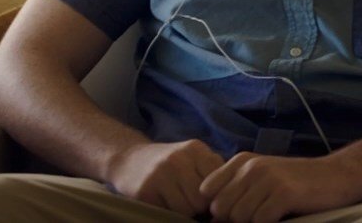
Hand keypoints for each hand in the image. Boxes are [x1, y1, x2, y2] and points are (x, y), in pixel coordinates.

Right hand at [106, 140, 224, 216]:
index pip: (221, 181)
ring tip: (179, 202)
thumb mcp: (192, 156)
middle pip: (204, 198)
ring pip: (188, 208)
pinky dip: (170, 212)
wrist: (127, 159)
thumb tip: (234, 193)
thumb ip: (213, 169)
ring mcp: (160, 174)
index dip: (217, 194)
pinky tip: (164, 202)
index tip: (211, 198)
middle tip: (193, 203)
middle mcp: (178, 159)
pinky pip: (169, 212)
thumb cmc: (168, 163)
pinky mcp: (145, 190)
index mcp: (195, 149)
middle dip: (202, 206)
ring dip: (186, 211)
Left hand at [203, 153, 361, 222]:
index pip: (207, 191)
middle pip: (221, 209)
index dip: (220, 207)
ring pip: (239, 218)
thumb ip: (237, 189)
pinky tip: (282, 216)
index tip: (238, 211)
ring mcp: (268, 179)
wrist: (338, 176)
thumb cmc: (298, 182)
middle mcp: (251, 167)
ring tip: (273, 215)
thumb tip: (213, 217)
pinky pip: (260, 221)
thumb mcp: (263, 177)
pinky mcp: (283, 193)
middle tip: (260, 215)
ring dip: (255, 222)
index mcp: (242, 160)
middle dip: (236, 219)